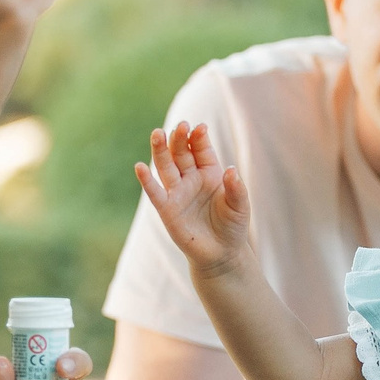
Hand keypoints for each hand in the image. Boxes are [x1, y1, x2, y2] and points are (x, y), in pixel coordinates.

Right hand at [135, 122, 253, 277]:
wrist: (221, 253)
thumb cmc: (232, 226)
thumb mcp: (240, 206)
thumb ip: (236, 188)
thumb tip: (232, 170)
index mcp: (209, 171)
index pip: (202, 149)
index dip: (200, 138)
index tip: (200, 128)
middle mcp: (191, 178)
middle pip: (181, 153)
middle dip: (180, 139)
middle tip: (180, 125)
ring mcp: (177, 192)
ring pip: (166, 166)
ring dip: (161, 150)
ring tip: (157, 133)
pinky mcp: (166, 209)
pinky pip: (155, 192)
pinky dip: (147, 180)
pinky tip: (140, 167)